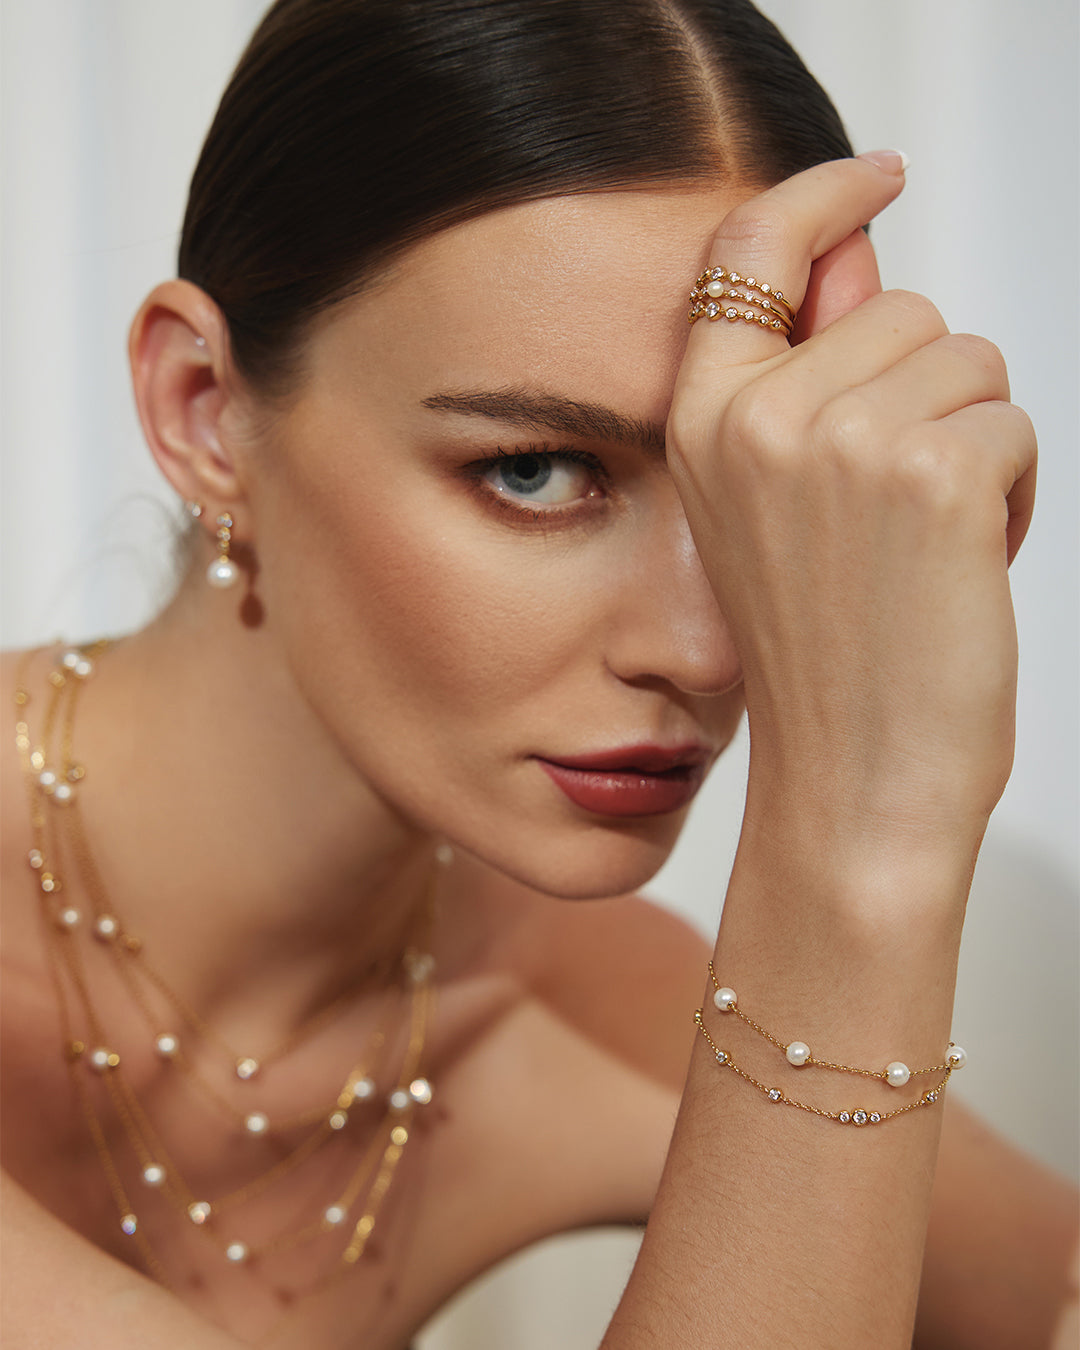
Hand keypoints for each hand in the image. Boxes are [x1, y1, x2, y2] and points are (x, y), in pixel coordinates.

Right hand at [667, 157, 1036, 864]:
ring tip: (922, 545)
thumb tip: (858, 260)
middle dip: (929, 393)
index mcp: (703, 422)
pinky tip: (963, 566)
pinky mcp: (932, 473)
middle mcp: (760, 416)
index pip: (751, 250)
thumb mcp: (776, 508)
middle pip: (902, 309)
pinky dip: (1012, 492)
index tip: (873, 176)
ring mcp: (842, 440)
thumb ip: (809, 376)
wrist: (851, 782)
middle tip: (893, 513)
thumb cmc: (824, 656)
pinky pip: (1013, 422)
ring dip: (974, 443)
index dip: (817, 194)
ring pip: (968, 361)